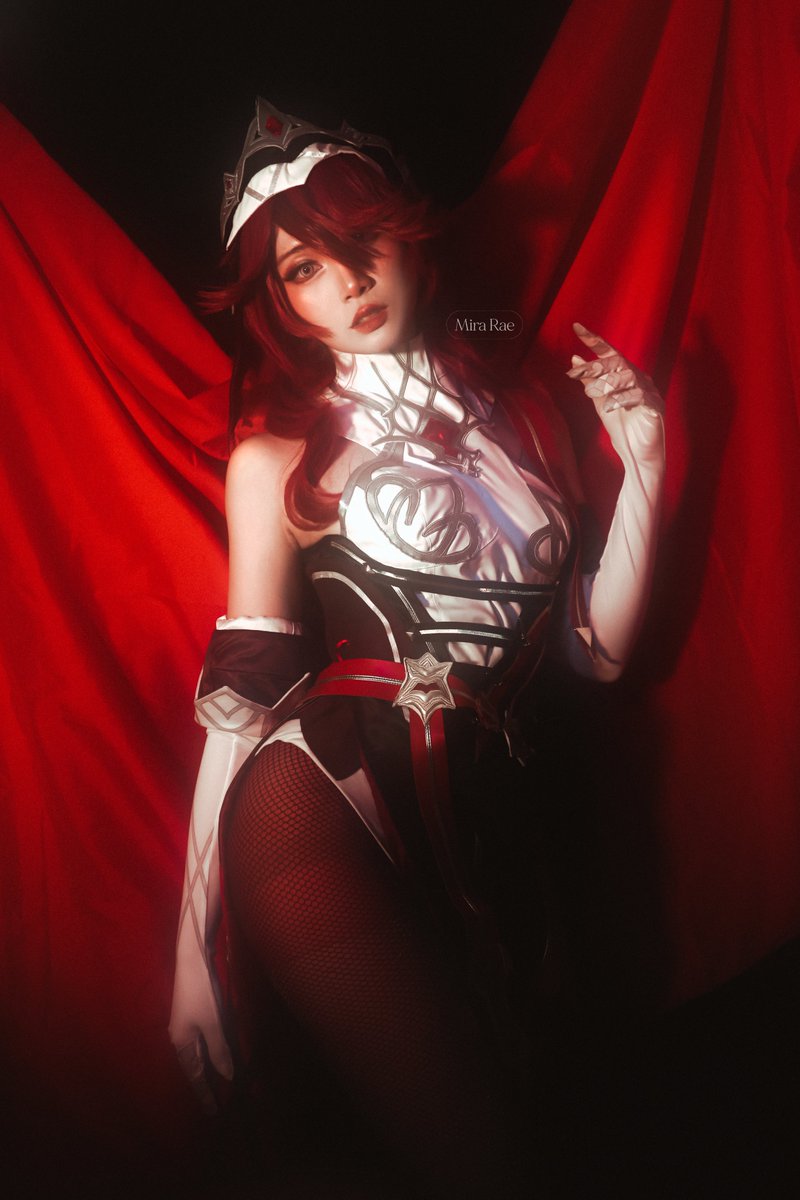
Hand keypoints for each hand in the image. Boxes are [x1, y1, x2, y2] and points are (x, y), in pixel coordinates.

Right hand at [169, 950, 233, 1114]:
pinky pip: (202, 1042)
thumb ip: (220, 1051)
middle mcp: (180, 1037)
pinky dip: (210, 1052)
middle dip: (207, 1084)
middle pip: (195, 1067)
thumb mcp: (213, 1024)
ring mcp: (185, 1025)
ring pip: (199, 1054)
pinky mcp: (193, 1014)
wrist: (192, 960)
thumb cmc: (201, 993)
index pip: (195, 1076)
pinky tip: (218, 1055)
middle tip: (219, 1104)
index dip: (205, 1093)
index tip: (213, 1112)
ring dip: (210, 1069)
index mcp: (182, 1044)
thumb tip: (227, 1077)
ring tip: (221, 1085)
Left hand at [566, 322, 663, 466]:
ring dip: (606, 383)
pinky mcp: (655, 406)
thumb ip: (589, 381)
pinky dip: (621, 398)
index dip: (594, 340)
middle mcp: (639, 378)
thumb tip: (574, 358)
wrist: (637, 453)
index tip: (576, 327)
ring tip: (591, 394)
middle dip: (595, 366)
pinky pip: (639, 395)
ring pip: (628, 375)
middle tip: (575, 373)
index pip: (610, 352)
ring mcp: (649, 391)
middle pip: (618, 361)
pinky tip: (609, 407)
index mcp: (625, 375)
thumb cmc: (622, 426)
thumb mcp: (600, 401)